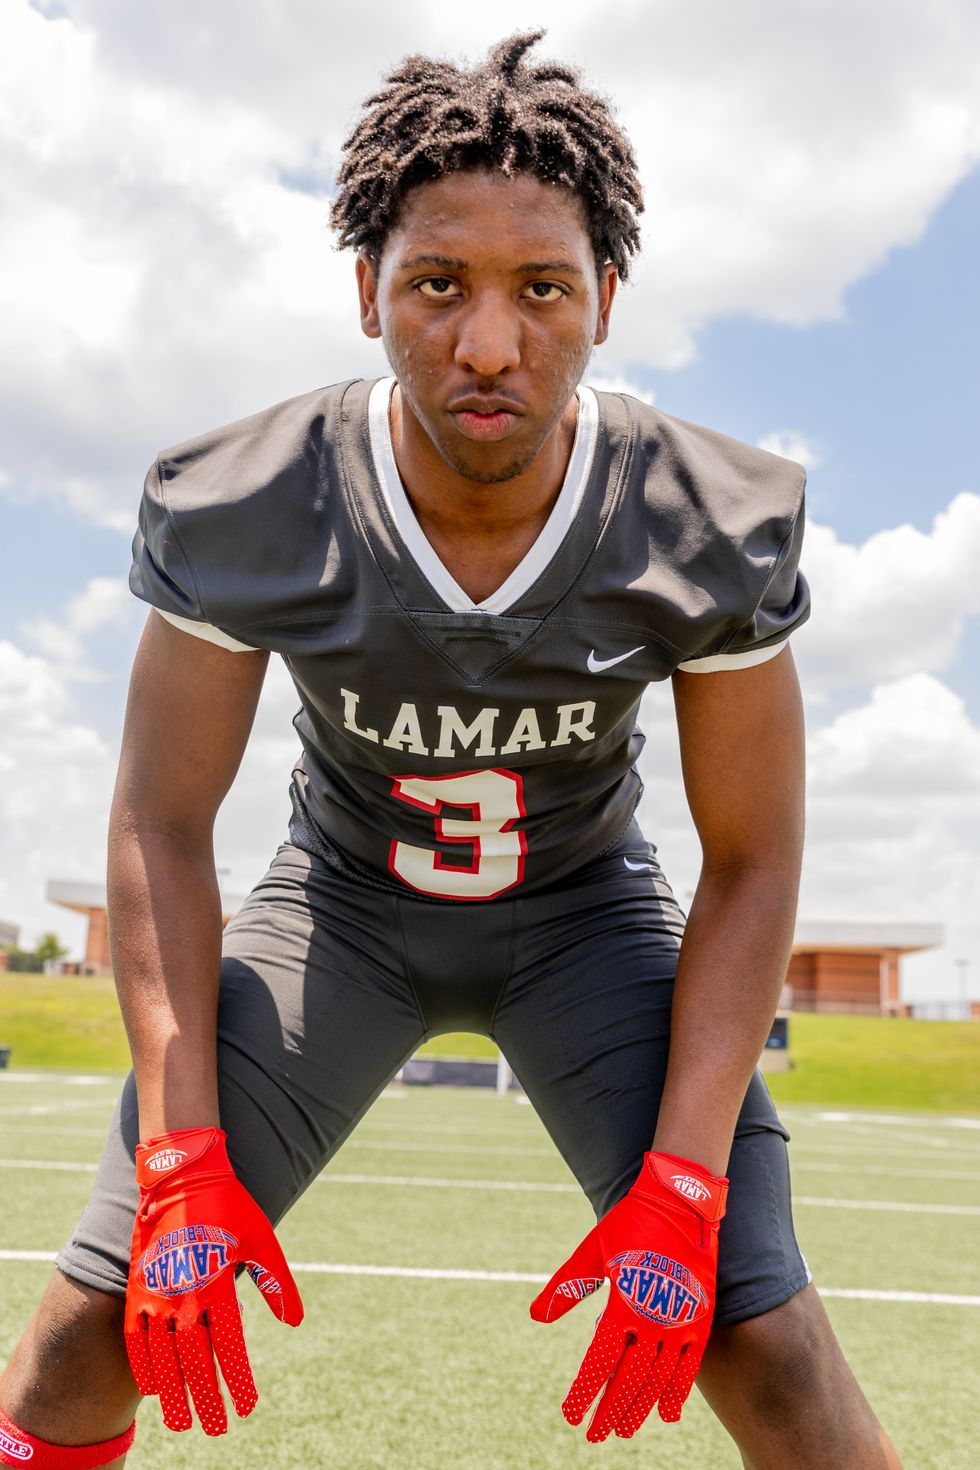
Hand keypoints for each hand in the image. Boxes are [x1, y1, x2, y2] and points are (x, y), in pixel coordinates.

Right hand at [124, 1126, 303, 1435]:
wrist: (182, 1176)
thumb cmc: (229, 1207)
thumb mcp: (262, 1239)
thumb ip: (277, 1283)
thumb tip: (294, 1322)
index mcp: (219, 1286)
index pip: (231, 1349)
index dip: (240, 1382)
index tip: (249, 1406)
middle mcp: (186, 1297)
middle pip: (197, 1364)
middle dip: (208, 1401)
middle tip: (219, 1428)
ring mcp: (157, 1295)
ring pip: (164, 1360)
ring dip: (175, 1395)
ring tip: (185, 1423)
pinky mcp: (138, 1288)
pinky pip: (136, 1339)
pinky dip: (144, 1367)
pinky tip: (155, 1389)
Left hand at [530, 1151, 727, 1439]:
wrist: (679, 1201)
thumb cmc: (629, 1223)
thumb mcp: (592, 1251)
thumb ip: (567, 1287)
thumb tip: (536, 1317)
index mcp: (622, 1305)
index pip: (598, 1363)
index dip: (584, 1392)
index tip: (571, 1414)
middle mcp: (651, 1320)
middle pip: (627, 1380)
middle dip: (609, 1410)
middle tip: (594, 1434)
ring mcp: (679, 1322)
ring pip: (657, 1379)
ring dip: (638, 1408)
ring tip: (622, 1429)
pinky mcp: (700, 1318)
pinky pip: (689, 1366)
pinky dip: (677, 1392)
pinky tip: (666, 1414)